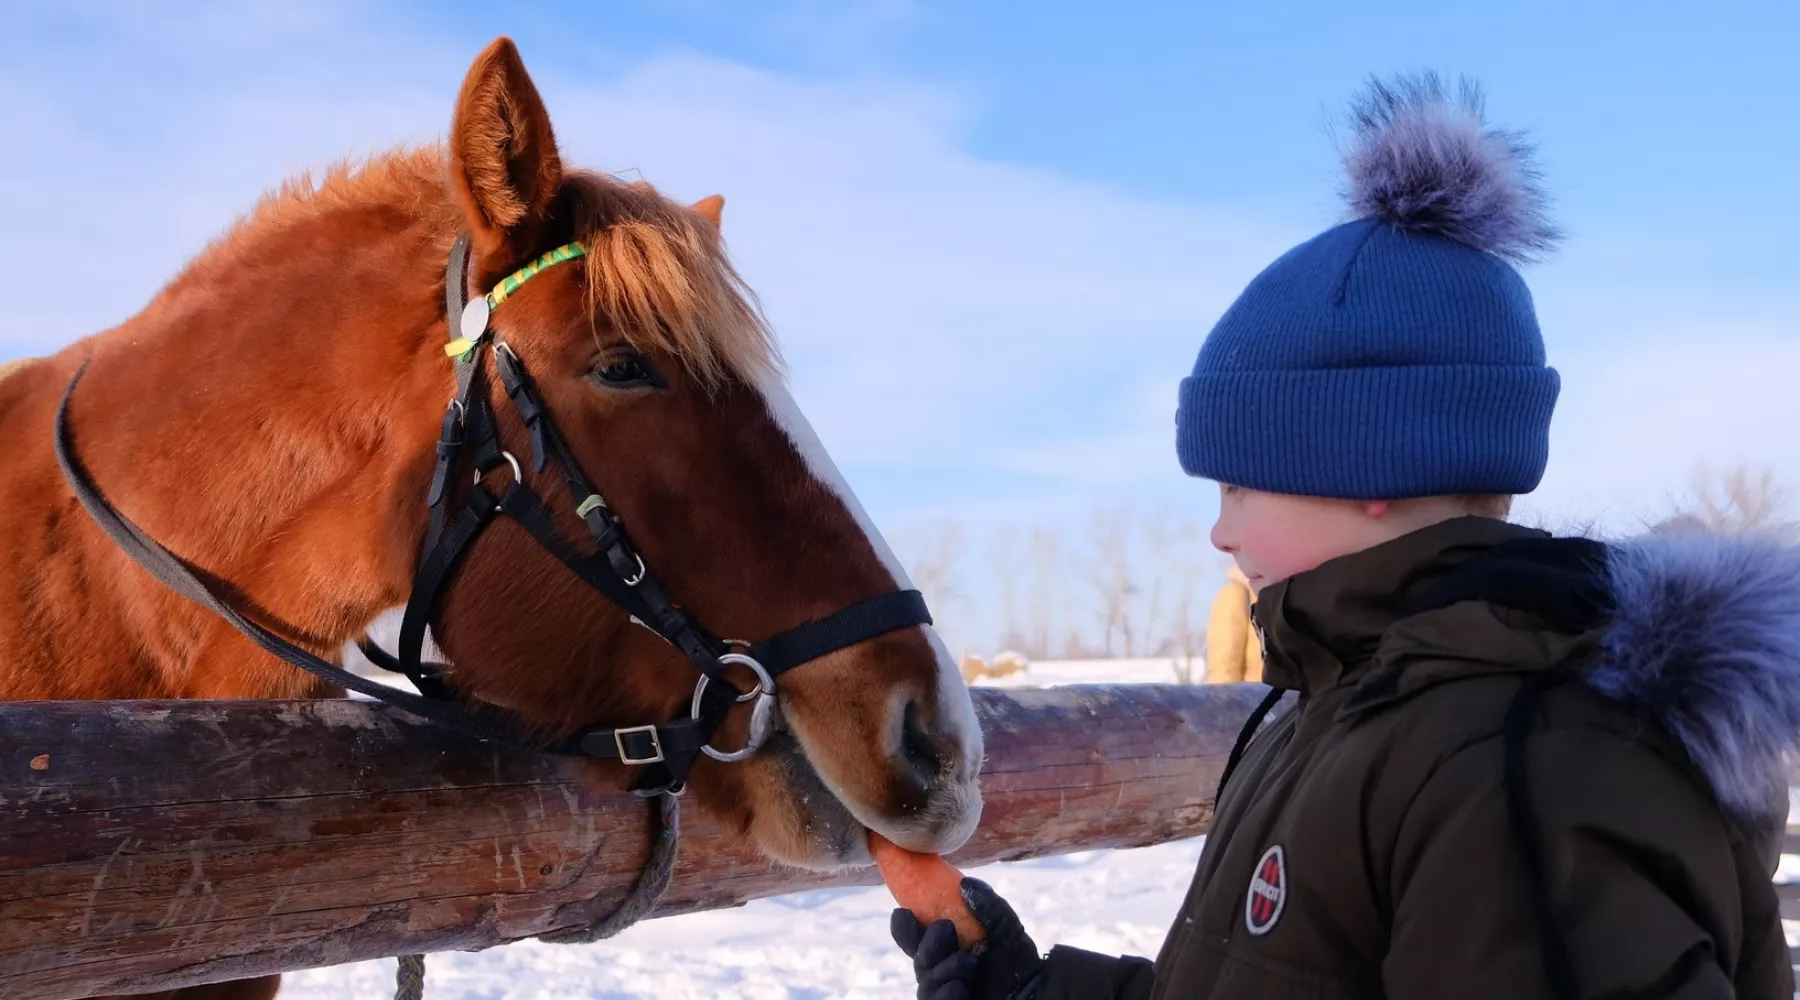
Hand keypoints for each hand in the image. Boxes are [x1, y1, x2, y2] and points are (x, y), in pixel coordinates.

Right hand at [890, 877, 1044, 999]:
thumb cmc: (1018, 960)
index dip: (903, 927)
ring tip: (969, 964)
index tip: (902, 912)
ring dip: (943, 970)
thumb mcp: (1006, 927)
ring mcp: (944, 993)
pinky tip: (960, 987)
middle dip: (928, 943)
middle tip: (945, 927)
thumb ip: (988, 905)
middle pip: (919, 959)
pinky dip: (945, 995)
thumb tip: (965, 884)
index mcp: (945, 948)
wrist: (1034, 991)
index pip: (913, 938)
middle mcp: (940, 971)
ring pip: (926, 984)